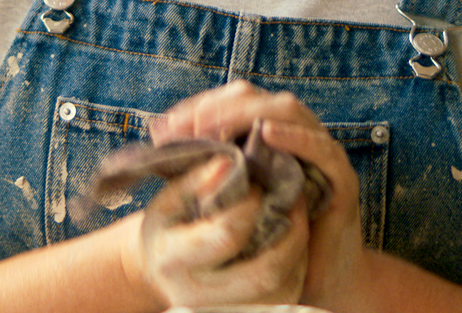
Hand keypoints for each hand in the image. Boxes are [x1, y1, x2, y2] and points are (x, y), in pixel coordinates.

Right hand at [139, 149, 308, 307]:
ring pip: (282, 286)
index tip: (258, 185)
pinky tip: (291, 239)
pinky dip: (296, 264)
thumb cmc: (169, 228)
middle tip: (298, 198)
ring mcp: (225, 310)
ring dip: (299, 248)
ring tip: (298, 216)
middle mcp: (199, 294)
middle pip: (265, 271)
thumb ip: (197, 180)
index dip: (251, 205)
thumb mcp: (169, 199)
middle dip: (292, 231)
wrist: (163, 271)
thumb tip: (230, 163)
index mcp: (174, 260)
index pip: (228, 235)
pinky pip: (287, 293)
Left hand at [154, 81, 375, 310]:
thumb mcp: (229, 200)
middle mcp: (292, 135)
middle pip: (254, 97)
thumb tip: (161, 142)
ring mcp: (319, 151)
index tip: (162, 130)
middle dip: (214, 107)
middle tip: (182, 129)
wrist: (316, 278)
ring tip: (212, 127)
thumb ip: (205, 171)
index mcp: (264, 134)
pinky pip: (321, 148)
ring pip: (287, 110)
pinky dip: (296, 136)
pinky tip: (268, 133)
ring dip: (247, 113)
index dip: (195, 108)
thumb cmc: (268, 239)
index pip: (229, 101)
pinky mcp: (340, 177)